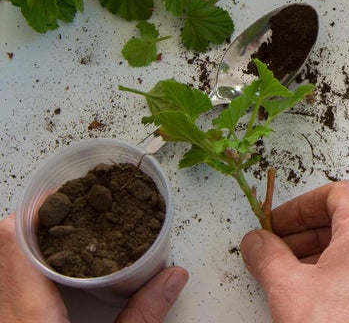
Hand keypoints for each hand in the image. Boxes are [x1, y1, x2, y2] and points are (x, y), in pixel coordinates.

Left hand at [0, 213, 187, 322]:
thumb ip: (142, 315)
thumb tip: (173, 276)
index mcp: (27, 318)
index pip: (12, 244)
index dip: (32, 213)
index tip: (58, 197)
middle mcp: (4, 318)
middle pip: (5, 254)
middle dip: (35, 230)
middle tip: (69, 217)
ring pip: (3, 276)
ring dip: (28, 254)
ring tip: (61, 243)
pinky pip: (5, 295)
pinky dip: (24, 278)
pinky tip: (51, 281)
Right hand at [240, 180, 348, 322]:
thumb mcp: (288, 290)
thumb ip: (267, 257)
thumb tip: (256, 242)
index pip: (339, 193)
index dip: (302, 204)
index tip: (278, 224)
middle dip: (312, 229)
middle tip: (281, 246)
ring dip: (331, 251)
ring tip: (296, 273)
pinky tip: (325, 295)